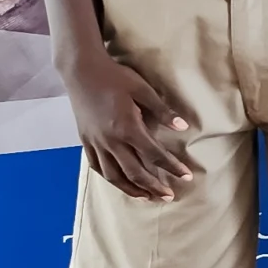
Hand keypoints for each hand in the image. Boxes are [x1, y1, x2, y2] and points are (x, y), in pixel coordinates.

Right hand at [61, 49, 192, 200]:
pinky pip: (96, 166)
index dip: (172, 167)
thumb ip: (163, 111)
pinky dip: (109, 178)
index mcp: (127, 128)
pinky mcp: (85, 140)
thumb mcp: (143, 90)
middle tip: (168, 196)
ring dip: (131, 188)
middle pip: (134, 172)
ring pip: (113, 175)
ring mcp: (95, 142)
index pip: (154, 155)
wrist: (81, 71)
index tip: (186, 176)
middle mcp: (110, 140)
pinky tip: (120, 183)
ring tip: (146, 197)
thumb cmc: (115, 77)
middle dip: (153, 186)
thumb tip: (183, 127)